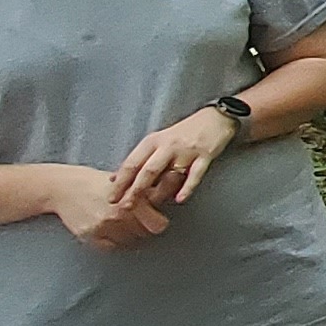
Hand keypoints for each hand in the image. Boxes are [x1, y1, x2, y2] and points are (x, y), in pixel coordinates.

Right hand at [38, 164, 168, 248]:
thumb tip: (173, 189)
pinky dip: (113, 241)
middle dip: (144, 228)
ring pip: (129, 242)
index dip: (158, 221)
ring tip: (121, 223)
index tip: (154, 218)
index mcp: (132, 198)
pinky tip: (109, 229)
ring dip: (129, 235)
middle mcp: (120, 214)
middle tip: (138, 221)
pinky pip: (111, 247)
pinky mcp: (91, 236)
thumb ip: (147, 191)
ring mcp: (104, 227)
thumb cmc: (96, 181)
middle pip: (145, 235)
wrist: (63, 187)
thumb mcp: (125, 180)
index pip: (159, 224)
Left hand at [107, 107, 241, 215]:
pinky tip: (180, 199)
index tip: (111, 197)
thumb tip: (116, 177)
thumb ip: (140, 158)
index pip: (132, 163)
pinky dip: (187, 187)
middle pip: (147, 171)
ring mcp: (186, 151)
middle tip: (125, 206)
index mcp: (153, 141)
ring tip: (149, 206)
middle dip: (134, 190)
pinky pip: (195, 174)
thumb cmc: (184, 132)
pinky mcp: (204, 156)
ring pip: (169, 174)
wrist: (214, 119)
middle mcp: (167, 145)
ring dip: (158, 192)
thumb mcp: (158, 141)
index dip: (120, 181)